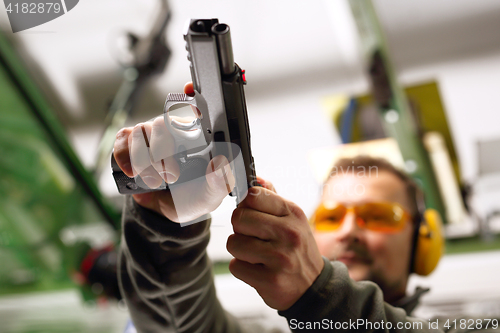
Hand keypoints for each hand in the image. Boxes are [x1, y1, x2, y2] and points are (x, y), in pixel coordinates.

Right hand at [113, 82, 234, 221]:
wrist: (166, 211)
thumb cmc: (192, 197)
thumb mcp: (210, 195)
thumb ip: (219, 183)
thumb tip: (222, 165)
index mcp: (196, 138)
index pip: (193, 110)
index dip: (190, 97)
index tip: (188, 92)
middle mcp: (173, 132)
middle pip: (162, 122)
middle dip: (162, 150)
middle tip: (170, 176)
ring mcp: (151, 138)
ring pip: (141, 131)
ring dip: (144, 159)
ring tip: (155, 181)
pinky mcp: (131, 147)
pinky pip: (123, 139)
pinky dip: (124, 155)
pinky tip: (132, 171)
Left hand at [227, 177, 323, 310]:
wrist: (314, 288)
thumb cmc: (297, 249)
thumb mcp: (293, 220)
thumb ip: (272, 198)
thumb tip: (256, 178)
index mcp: (293, 214)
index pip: (253, 195)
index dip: (245, 205)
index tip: (250, 214)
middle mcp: (289, 233)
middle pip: (238, 218)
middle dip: (239, 229)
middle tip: (254, 238)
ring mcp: (280, 257)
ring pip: (233, 243)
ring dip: (239, 250)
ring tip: (256, 255)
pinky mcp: (270, 279)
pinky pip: (235, 266)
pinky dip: (242, 269)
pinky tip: (258, 269)